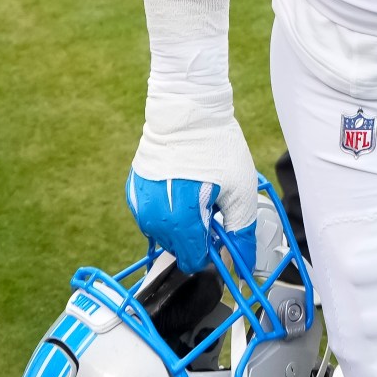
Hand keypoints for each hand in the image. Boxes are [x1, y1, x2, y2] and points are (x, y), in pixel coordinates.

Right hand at [128, 120, 259, 276]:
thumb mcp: (240, 192)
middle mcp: (152, 219)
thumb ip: (240, 233)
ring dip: (181, 223)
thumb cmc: (217, 148)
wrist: (187, 113)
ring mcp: (139, 205)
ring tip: (197, 192)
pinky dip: (167, 208)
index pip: (193, 261)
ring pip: (164, 233)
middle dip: (197, 235)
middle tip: (212, 206)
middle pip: (178, 248)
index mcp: (179, 222)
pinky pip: (152, 215)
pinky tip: (181, 186)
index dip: (211, 251)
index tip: (221, 233)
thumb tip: (243, 264)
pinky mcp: (133, 192)